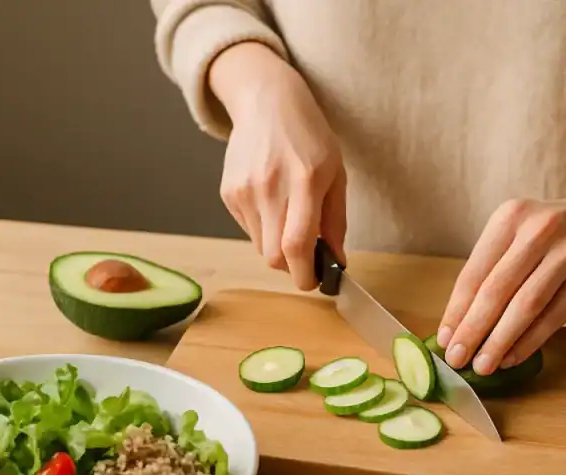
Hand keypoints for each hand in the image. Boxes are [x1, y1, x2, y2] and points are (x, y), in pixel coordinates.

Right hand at [209, 42, 346, 289]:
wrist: (267, 102)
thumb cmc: (309, 137)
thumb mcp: (336, 173)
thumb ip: (336, 221)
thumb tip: (337, 261)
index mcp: (304, 181)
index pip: (297, 244)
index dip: (305, 273)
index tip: (314, 281)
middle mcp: (270, 187)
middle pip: (274, 255)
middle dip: (292, 267)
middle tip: (307, 258)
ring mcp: (244, 190)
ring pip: (260, 247)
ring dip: (278, 247)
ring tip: (290, 219)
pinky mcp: (228, 192)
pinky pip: (248, 229)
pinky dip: (264, 229)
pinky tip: (273, 203)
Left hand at [437, 194, 565, 374]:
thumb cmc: (557, 232)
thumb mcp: (522, 232)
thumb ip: (495, 268)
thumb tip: (461, 322)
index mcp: (510, 217)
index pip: (474, 272)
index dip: (457, 310)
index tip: (444, 340)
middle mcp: (538, 229)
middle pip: (497, 290)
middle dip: (473, 330)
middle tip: (457, 359)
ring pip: (526, 305)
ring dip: (501, 340)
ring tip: (484, 365)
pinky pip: (556, 314)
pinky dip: (532, 339)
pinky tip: (514, 356)